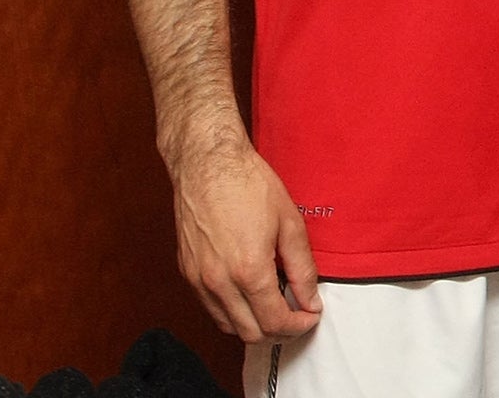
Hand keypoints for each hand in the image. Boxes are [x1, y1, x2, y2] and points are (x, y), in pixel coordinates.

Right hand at [168, 134, 321, 342]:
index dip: (299, 325)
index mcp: (249, 271)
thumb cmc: (249, 185)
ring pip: (228, 326)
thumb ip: (302, 267)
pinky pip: (211, 308)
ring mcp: (199, 280)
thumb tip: (310, 298)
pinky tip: (250, 292)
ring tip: (275, 303)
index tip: (311, 315)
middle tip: (297, 313)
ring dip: (254, 324)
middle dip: (279, 330)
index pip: (275, 322)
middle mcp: (219, 283)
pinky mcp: (187, 273)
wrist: (208, 165)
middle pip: (251, 333)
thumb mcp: (289, 223)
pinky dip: (233, 311)